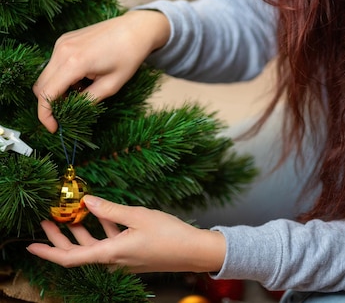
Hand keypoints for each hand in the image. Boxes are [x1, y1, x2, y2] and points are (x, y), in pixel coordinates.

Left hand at [27, 195, 225, 272]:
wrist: (193, 251)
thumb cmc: (169, 234)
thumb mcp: (137, 216)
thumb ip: (110, 210)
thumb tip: (86, 202)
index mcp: (111, 254)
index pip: (71, 258)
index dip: (49, 252)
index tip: (32, 245)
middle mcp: (113, 260)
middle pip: (78, 252)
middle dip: (60, 237)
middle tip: (47, 220)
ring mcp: (122, 258)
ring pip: (92, 247)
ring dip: (80, 231)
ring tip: (68, 213)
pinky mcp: (131, 253)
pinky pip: (108, 243)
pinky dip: (101, 229)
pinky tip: (100, 213)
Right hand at [33, 10, 170, 132]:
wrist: (136, 28)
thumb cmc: (129, 55)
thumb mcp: (111, 85)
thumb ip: (87, 101)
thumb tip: (71, 112)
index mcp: (74, 62)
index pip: (46, 94)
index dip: (45, 115)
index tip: (54, 128)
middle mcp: (62, 50)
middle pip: (41, 85)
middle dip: (51, 103)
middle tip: (70, 110)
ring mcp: (62, 42)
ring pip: (46, 75)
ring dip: (57, 89)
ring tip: (82, 90)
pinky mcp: (65, 39)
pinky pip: (54, 64)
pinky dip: (62, 76)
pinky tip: (82, 77)